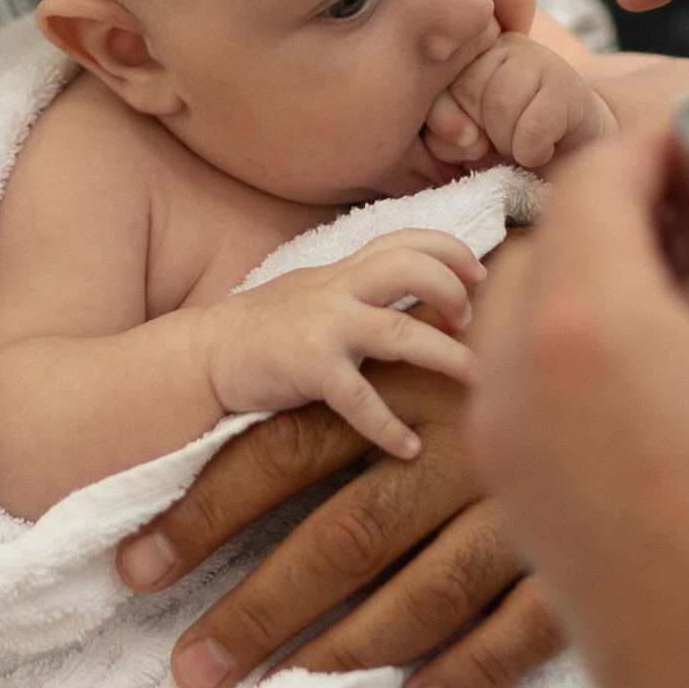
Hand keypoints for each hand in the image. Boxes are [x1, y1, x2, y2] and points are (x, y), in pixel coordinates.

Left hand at [118, 364, 568, 687]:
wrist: (651, 309)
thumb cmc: (512, 333)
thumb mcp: (426, 329)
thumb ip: (348, 377)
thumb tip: (237, 420)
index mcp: (405, 378)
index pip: (284, 450)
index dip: (203, 511)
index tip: (134, 570)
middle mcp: (461, 438)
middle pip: (341, 534)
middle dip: (255, 608)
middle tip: (188, 672)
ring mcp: (529, 500)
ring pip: (425, 591)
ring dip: (343, 652)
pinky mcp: (591, 550)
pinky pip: (528, 625)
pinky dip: (472, 671)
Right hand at [204, 232, 484, 460]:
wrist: (207, 355)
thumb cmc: (268, 328)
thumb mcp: (318, 292)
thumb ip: (364, 287)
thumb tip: (423, 290)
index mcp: (344, 270)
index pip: (407, 239)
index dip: (452, 251)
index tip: (481, 276)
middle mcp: (338, 290)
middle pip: (412, 269)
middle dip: (454, 291)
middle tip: (472, 322)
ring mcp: (324, 328)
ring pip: (401, 332)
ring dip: (447, 355)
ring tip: (477, 380)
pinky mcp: (309, 369)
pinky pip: (360, 400)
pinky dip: (389, 427)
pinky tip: (410, 448)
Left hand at [421, 33, 614, 175]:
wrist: (574, 148)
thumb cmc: (507, 142)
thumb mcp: (463, 140)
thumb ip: (442, 133)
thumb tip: (467, 135)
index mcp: (463, 51)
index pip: (435, 88)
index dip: (447, 128)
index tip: (471, 142)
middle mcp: (497, 42)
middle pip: (467, 91)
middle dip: (481, 134)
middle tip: (500, 142)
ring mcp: (536, 55)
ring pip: (500, 106)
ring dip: (508, 144)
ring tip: (520, 144)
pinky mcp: (565, 82)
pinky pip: (532, 127)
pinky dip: (533, 152)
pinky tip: (542, 149)